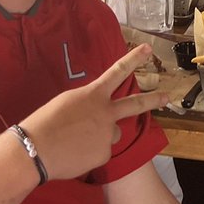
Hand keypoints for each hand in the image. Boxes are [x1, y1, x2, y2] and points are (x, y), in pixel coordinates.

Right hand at [21, 45, 170, 180]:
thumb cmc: (45, 122)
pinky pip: (100, 153)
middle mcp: (106, 113)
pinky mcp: (104, 154)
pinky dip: (89, 154)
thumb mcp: (67, 102)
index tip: (148, 49)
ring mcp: (108, 134)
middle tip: (166, 96)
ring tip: (77, 141)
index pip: (118, 71)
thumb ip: (87, 104)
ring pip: (111, 134)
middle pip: (134, 104)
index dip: (134, 59)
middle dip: (152, 99)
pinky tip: (74, 155)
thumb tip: (95, 114)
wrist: (37, 149)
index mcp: (94, 94)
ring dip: (100, 136)